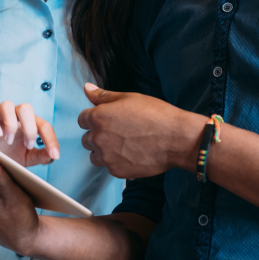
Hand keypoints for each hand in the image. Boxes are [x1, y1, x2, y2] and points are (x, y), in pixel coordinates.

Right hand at [0, 101, 59, 166]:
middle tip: (28, 146)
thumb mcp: (26, 159)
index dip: (51, 139)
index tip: (55, 155)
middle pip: (26, 108)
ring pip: (7, 105)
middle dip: (30, 128)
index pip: (44, 125)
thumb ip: (40, 156)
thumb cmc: (7, 156)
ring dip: (11, 123)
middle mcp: (14, 117)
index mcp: (28, 124)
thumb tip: (53, 156)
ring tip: (9, 141)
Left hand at [78, 83, 204, 178]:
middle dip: (98, 135)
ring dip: (104, 151)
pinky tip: (132, 155)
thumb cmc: (154, 114)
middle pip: (87, 139)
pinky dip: (117, 163)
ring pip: (95, 155)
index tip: (108, 120)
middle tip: (119, 132)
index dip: (94, 118)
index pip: (82, 119)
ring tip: (124, 145)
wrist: (176, 138)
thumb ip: (103, 95)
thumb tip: (86, 88)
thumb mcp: (128, 98)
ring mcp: (106, 157)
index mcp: (97, 117)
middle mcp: (97, 138)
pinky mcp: (117, 171)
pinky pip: (109, 167)